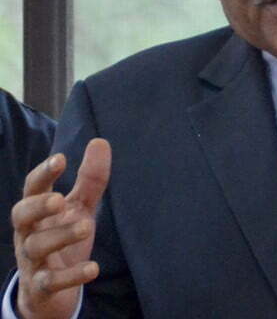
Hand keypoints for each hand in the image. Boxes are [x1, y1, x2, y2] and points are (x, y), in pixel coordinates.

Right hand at [12, 139, 110, 318]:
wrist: (51, 290)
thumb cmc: (63, 237)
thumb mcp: (79, 207)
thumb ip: (89, 179)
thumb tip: (99, 141)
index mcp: (37, 210)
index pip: (33, 188)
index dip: (44, 173)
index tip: (60, 159)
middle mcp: (28, 233)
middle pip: (21, 215)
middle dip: (38, 206)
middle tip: (59, 199)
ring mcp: (32, 260)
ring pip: (36, 247)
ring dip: (60, 236)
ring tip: (87, 226)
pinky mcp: (41, 286)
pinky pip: (50, 282)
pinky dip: (70, 276)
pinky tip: (93, 269)